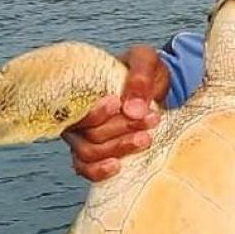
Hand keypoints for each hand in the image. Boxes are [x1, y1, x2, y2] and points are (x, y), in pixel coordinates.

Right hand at [63, 45, 167, 180]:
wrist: (157, 86)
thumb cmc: (145, 72)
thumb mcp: (146, 62)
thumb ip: (139, 78)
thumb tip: (132, 110)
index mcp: (81, 91)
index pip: (77, 109)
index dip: (95, 112)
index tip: (117, 103)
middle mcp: (77, 116)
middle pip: (89, 133)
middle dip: (121, 128)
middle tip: (151, 119)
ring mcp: (84, 136)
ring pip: (88, 153)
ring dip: (118, 148)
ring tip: (146, 138)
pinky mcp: (96, 153)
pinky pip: (86, 169)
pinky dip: (99, 171)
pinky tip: (119, 166)